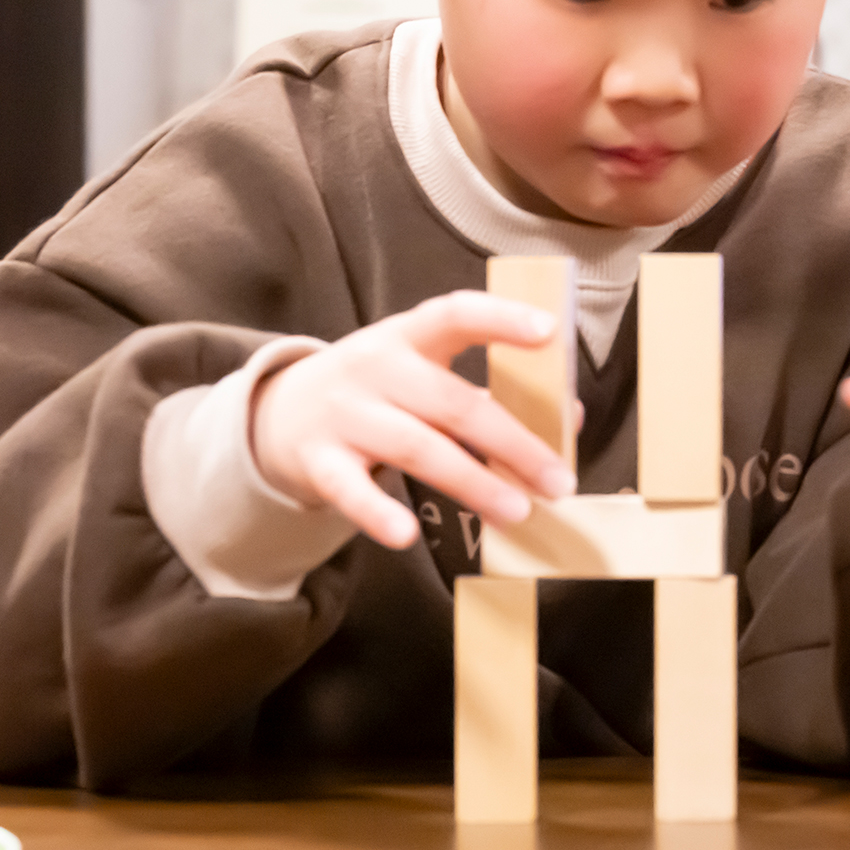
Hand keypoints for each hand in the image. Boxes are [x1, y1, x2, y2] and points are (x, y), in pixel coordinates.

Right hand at [251, 292, 576, 550]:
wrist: (279, 413)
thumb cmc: (378, 392)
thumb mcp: (423, 374)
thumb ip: (488, 391)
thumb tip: (570, 416)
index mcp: (409, 336)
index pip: (455, 314)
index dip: (501, 319)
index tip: (548, 331)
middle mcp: (375, 367)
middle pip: (452, 402)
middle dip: (513, 444)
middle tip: (559, 482)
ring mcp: (344, 414)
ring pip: (416, 447)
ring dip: (473, 482)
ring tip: (518, 511)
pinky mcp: (318, 461)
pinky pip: (349, 489)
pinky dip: (376, 512)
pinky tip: (406, 535)